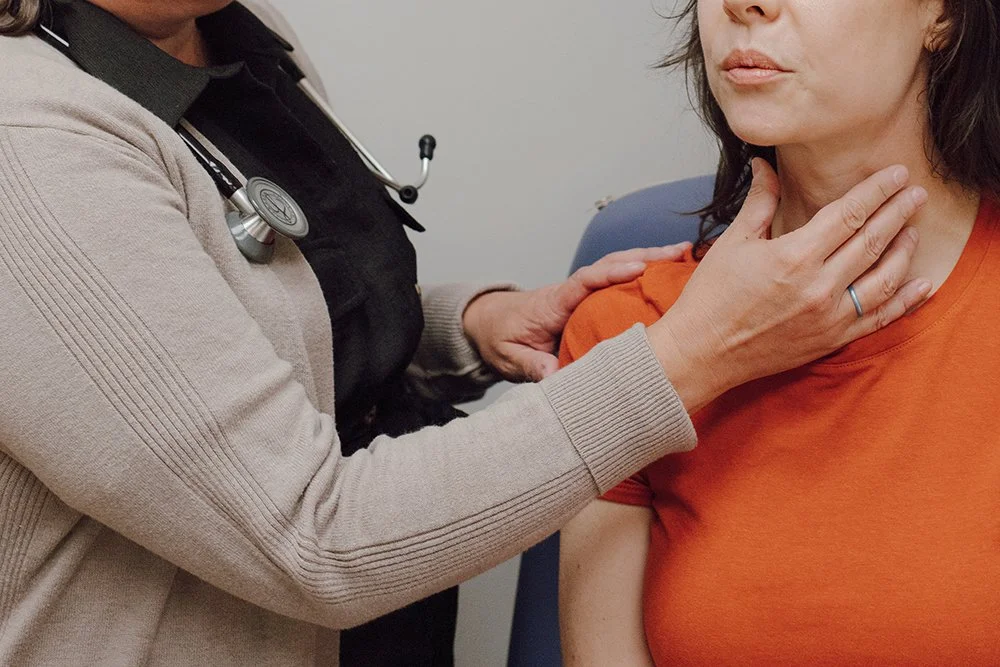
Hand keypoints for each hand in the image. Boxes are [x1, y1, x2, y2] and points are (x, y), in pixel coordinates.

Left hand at [464, 244, 692, 381]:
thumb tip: (557, 377)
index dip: (611, 273)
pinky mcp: (589, 301)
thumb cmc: (499, 338)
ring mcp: (582, 294)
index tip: (637, 269)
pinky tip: (670, 277)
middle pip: (610, 265)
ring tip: (686, 257)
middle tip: (679, 253)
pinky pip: (619, 284)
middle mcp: (571, 292)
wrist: (489, 325)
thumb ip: (532, 366)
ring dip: (650, 261)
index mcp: (553, 302)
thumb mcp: (510, 357)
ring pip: (618, 270)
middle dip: (644, 257)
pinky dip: (644, 276)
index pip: (584, 281)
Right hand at [647, 159, 930, 411]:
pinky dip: (905, 300)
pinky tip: (921, 282)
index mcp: (794, 256)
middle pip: (872, 241)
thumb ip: (759, 202)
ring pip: (883, 278)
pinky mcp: (831, 340)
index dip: (877, 191)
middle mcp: (818, 286)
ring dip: (903, 251)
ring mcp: (829, 316)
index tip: (897, 174)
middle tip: (917, 193)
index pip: (849, 214)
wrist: (701, 352)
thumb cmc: (711, 297)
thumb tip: (765, 165)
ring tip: (913, 230)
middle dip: (899, 213)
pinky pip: (879, 318)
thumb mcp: (732, 243)